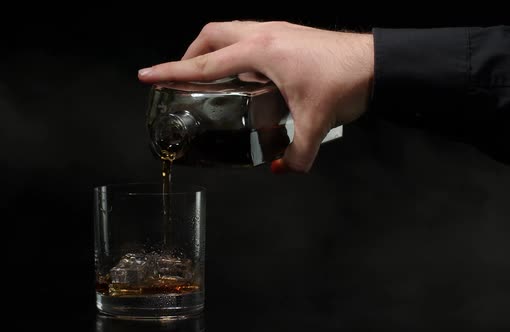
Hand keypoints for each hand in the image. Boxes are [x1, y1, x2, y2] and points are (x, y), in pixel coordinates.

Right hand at [138, 20, 373, 172]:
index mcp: (260, 52)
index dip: (171, 71)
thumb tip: (281, 169)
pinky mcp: (287, 34)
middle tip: (182, 76)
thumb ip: (296, 154)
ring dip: (213, 49)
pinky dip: (236, 52)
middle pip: (211, 34)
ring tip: (209, 76)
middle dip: (189, 53)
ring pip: (229, 31)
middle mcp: (263, 35)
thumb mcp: (316, 123)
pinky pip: (248, 37)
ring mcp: (276, 30)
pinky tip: (245, 76)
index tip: (146, 74)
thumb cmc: (345, 82)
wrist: (378, 62)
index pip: (204, 64)